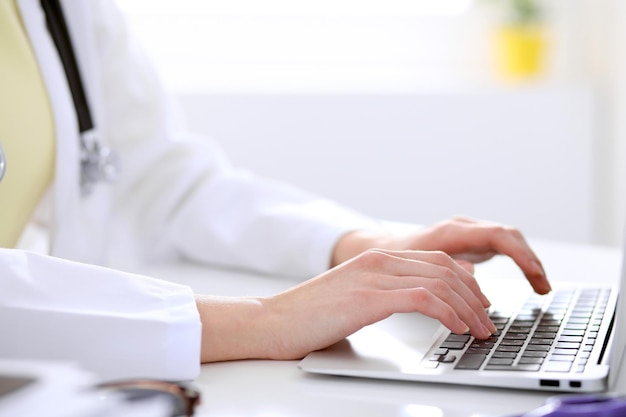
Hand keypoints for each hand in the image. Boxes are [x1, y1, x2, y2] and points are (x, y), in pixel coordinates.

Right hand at [197, 249, 496, 361]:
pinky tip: (457, 327)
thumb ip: (385, 294)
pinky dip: (448, 312)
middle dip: (475, 296)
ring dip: (468, 308)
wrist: (273, 321)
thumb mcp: (355, 297)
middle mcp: (379, 261)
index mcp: (377, 259)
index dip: (466, 282)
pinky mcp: (368, 298)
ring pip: (440, 282)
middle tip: (488, 320)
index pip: (437, 261)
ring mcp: (374, 277)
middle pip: (445, 269)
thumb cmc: (310, 316)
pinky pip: (422, 299)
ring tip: (480, 330)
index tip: (479, 304)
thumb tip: (415, 305)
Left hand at [332, 216, 550, 294]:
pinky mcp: (474, 242)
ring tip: (542, 288)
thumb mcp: (416, 267)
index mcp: (452, 232)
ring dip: (529, 262)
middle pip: (508, 235)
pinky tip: (531, 280)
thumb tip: (471, 276)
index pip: (496, 234)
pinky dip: (520, 263)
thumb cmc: (398, 259)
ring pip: (510, 241)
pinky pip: (504, 248)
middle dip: (529, 259)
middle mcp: (464, 228)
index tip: (534, 272)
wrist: (389, 250)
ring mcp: (470, 233)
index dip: (518, 253)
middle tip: (543, 286)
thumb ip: (443, 269)